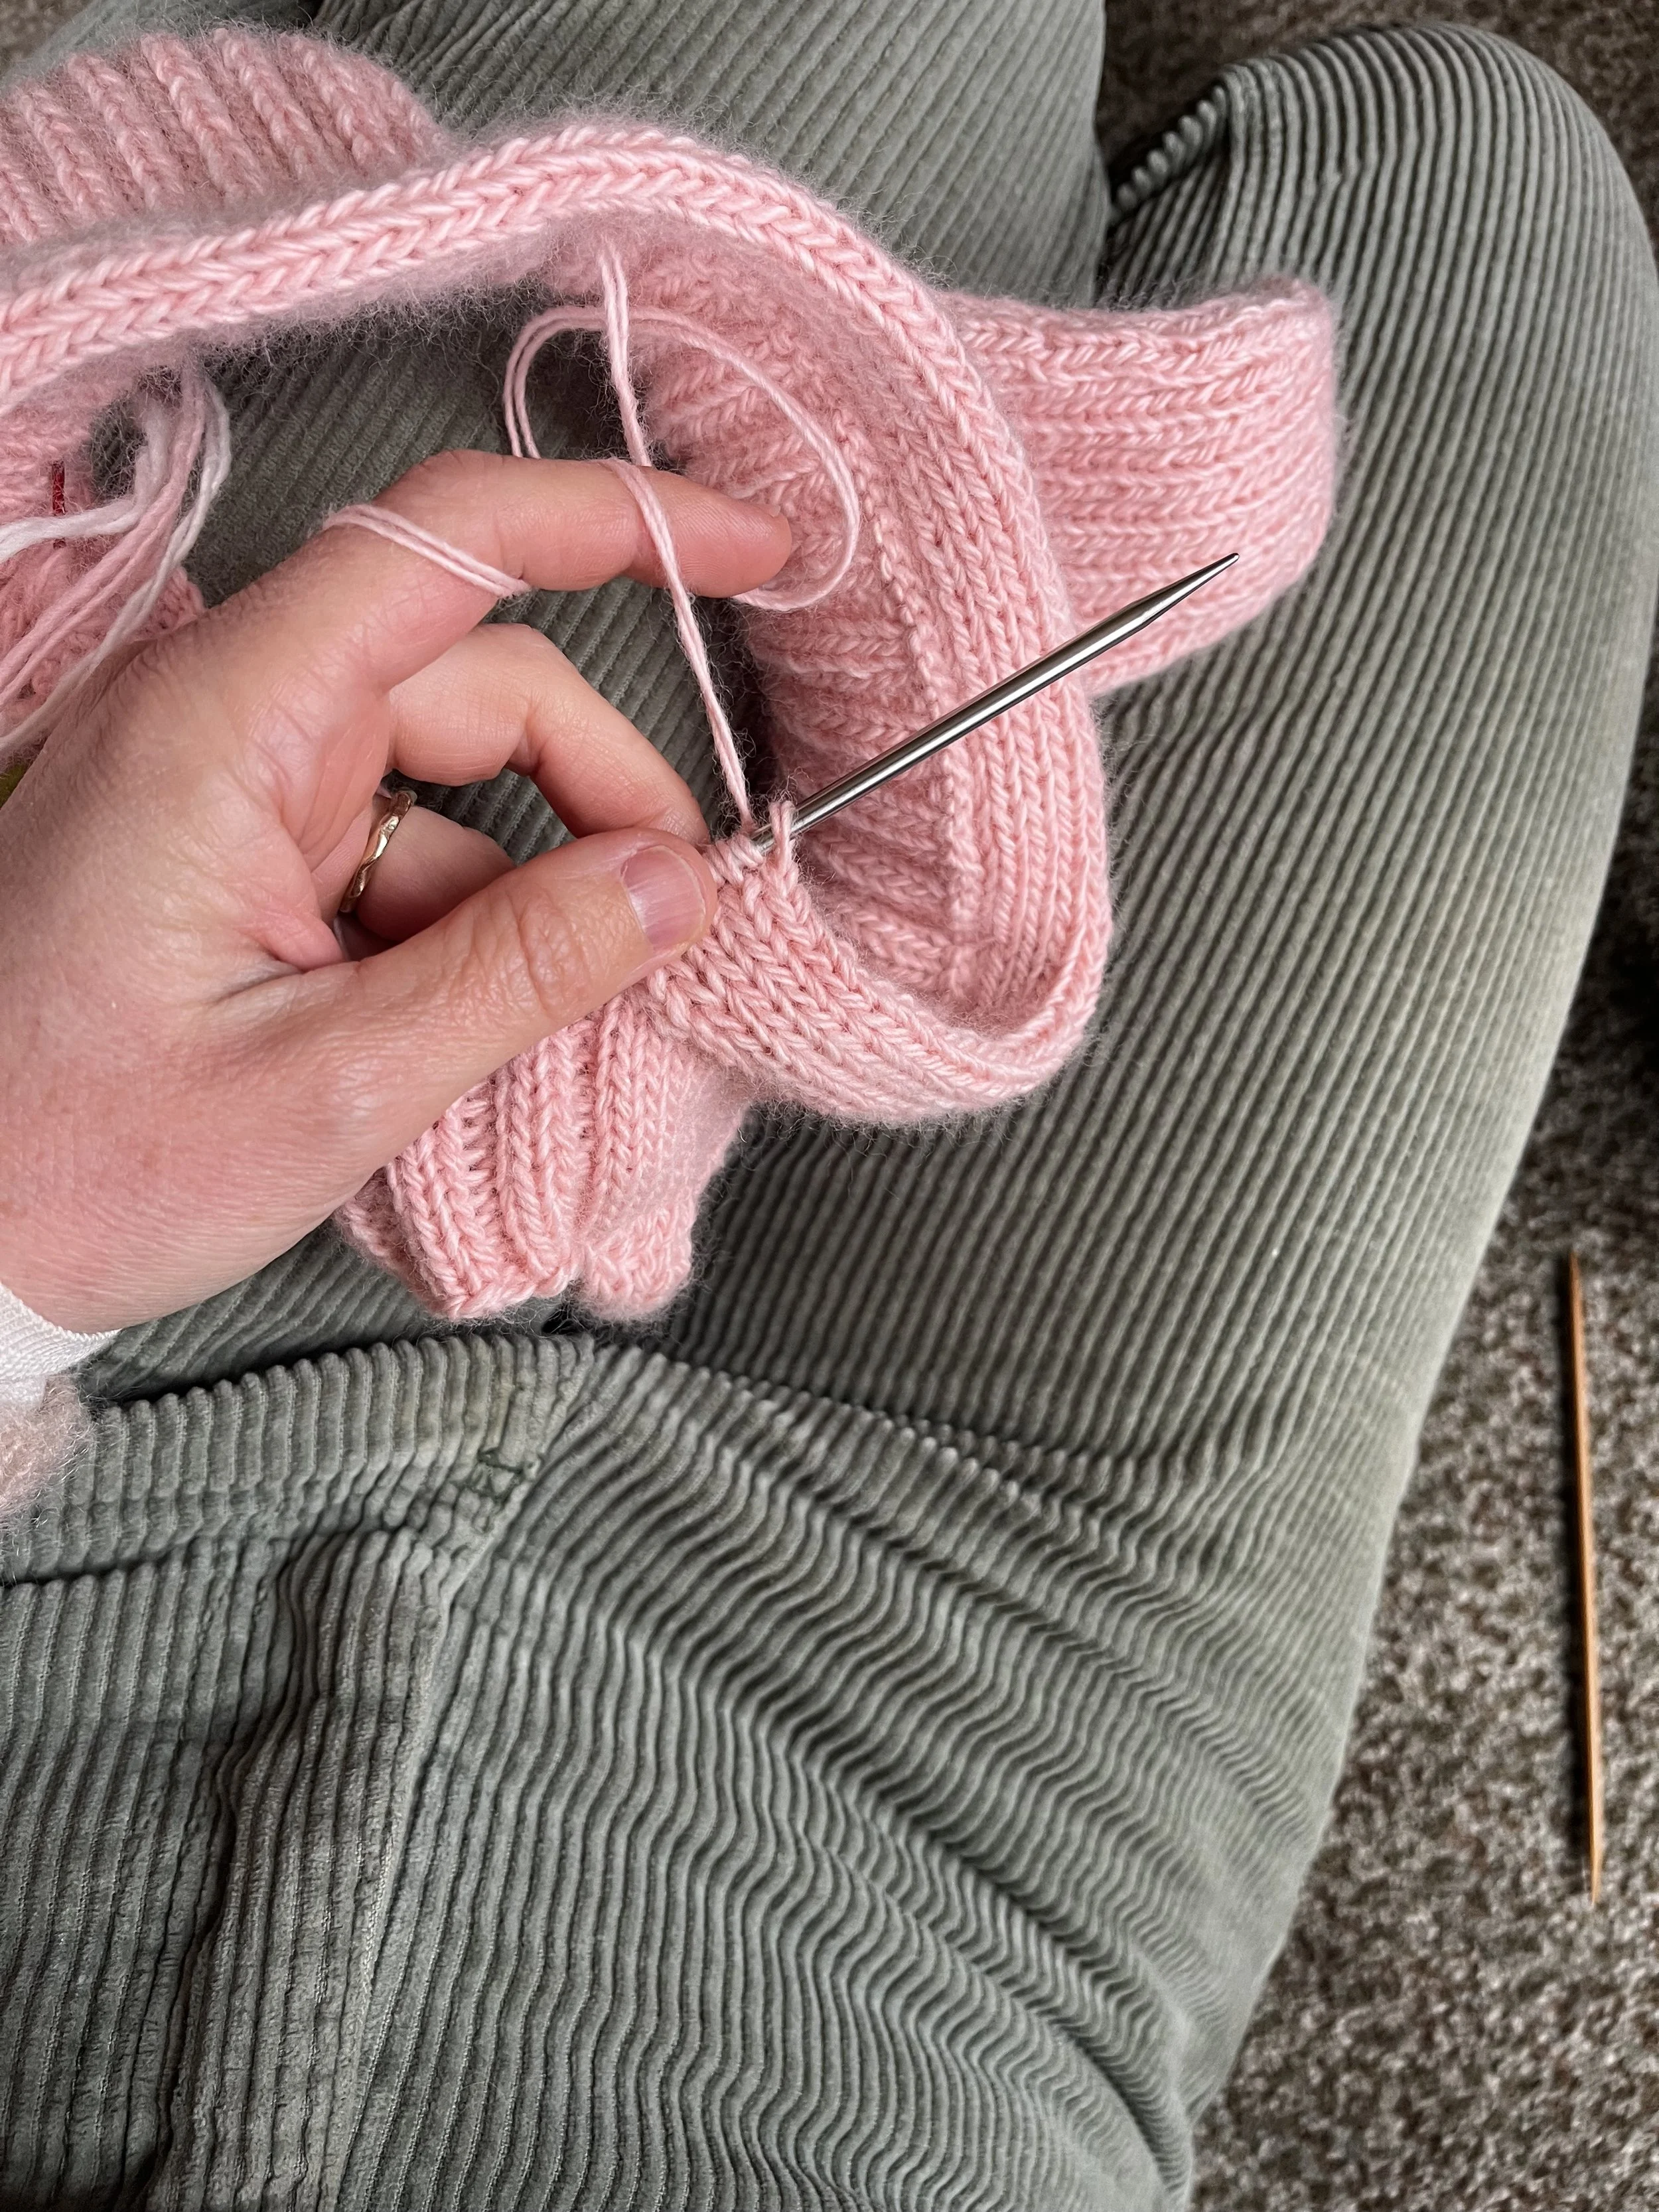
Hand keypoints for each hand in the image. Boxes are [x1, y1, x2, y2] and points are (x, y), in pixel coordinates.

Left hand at [0, 449, 789, 1332]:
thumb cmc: (74, 1165)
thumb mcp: (329, 1086)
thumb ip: (520, 972)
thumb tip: (676, 886)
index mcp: (228, 726)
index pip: (444, 543)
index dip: (618, 520)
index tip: (756, 549)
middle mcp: (227, 717)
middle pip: (480, 678)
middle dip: (603, 788)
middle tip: (677, 918)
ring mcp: (228, 779)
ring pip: (454, 769)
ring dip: (530, 878)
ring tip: (546, 1013)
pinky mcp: (234, 842)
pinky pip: (398, 838)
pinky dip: (461, 916)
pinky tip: (452, 1019)